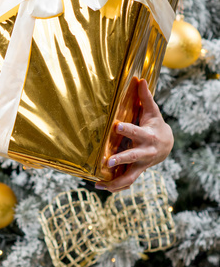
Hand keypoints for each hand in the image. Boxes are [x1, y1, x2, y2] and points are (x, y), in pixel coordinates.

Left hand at [95, 78, 173, 192]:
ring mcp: (141, 165)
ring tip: (99, 184)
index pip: (137, 132)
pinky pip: (126, 182)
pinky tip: (100, 187)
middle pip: (133, 157)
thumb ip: (145, 97)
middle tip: (108, 161)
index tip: (116, 126)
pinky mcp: (137, 172)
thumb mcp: (152, 112)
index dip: (127, 129)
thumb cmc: (155, 125)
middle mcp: (145, 153)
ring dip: (115, 182)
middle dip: (122, 159)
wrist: (166, 145)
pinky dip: (115, 187)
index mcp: (148, 136)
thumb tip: (140, 79)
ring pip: (130, 176)